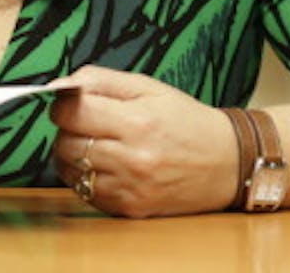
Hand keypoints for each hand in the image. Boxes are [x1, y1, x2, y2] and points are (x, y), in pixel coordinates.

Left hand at [49, 66, 238, 217]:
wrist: (228, 163)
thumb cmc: (186, 120)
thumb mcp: (149, 87)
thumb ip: (101, 80)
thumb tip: (61, 84)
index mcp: (137, 122)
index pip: (71, 113)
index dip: (63, 105)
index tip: (70, 104)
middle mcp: (132, 158)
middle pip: (67, 143)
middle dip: (66, 130)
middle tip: (83, 124)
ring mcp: (131, 187)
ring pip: (72, 170)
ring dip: (72, 155)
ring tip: (92, 144)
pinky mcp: (131, 208)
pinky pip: (86, 193)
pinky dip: (85, 178)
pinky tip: (103, 166)